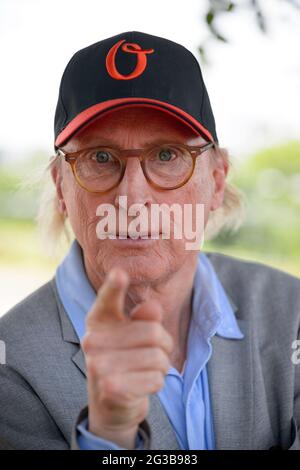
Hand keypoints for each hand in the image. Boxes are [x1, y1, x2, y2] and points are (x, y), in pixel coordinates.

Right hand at [81, 267, 173, 448]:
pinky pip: (156, 379)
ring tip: (146, 371)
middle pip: (154, 332)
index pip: (108, 299)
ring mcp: (99, 365)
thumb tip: (153, 306)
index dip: (114, 286)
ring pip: (158, 358)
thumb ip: (144, 318)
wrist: (110, 404)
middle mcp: (94, 341)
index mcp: (99, 321)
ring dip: (161, 367)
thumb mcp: (134, 335)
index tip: (120, 273)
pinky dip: (156, 384)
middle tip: (154, 354)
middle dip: (164, 346)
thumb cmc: (126, 360)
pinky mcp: (111, 389)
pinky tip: (142, 386)